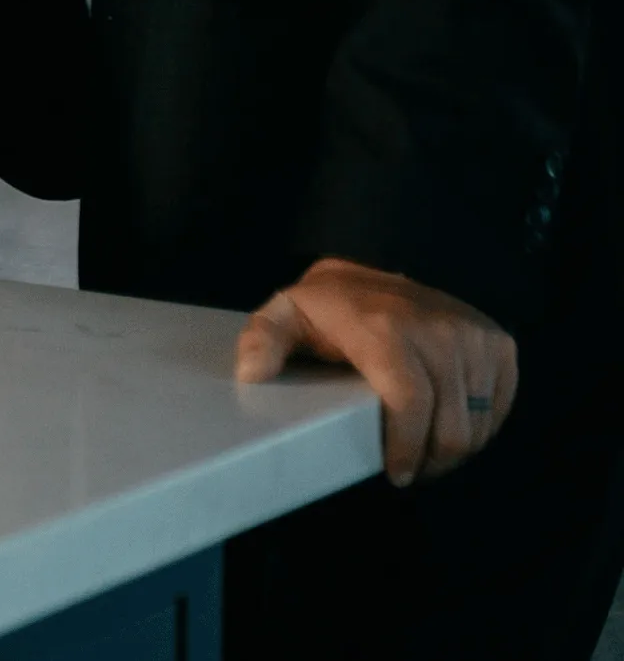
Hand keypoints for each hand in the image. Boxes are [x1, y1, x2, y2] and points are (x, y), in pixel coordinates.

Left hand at [234, 257, 520, 484]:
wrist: (368, 276)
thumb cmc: (324, 309)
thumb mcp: (283, 317)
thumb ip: (262, 341)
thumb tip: (250, 373)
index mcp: (387, 329)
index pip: (410, 401)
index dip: (407, 447)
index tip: (397, 474)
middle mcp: (439, 329)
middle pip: (450, 422)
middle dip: (432, 461)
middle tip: (411, 472)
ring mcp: (475, 335)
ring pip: (478, 421)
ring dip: (456, 450)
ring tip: (427, 456)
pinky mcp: (498, 343)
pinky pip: (500, 405)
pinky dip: (481, 428)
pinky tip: (451, 430)